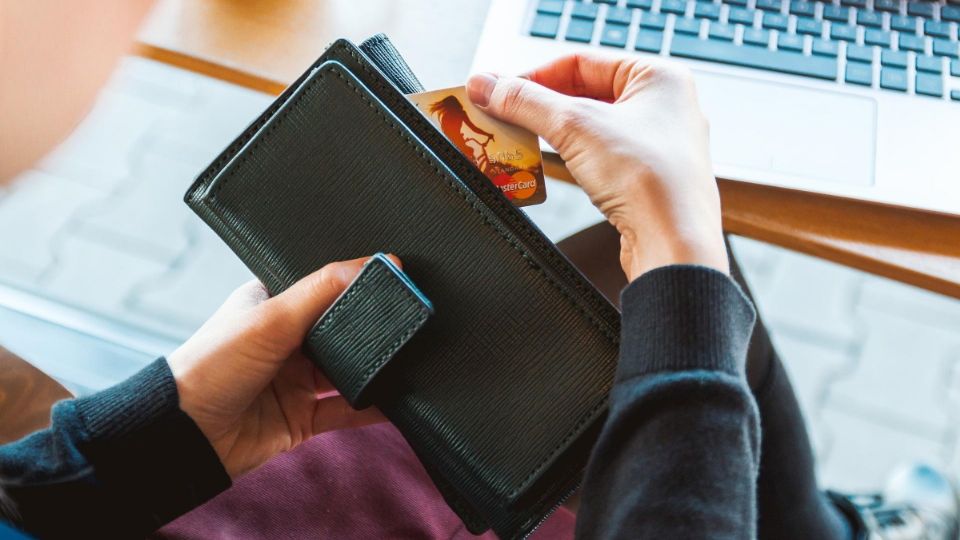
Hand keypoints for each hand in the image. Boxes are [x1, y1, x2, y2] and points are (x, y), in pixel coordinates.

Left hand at [167, 256, 390, 477]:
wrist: (184, 434)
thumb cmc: (210, 366)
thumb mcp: (270, 317)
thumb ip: (322, 291)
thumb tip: (373, 263)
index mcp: (272, 305)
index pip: (324, 287)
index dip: (356, 282)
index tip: (395, 276)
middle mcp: (286, 340)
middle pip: (342, 330)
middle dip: (371, 328)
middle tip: (411, 318)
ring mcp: (295, 380)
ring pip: (348, 371)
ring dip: (374, 368)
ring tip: (410, 357)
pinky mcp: (302, 417)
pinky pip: (347, 411)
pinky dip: (372, 408)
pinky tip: (398, 400)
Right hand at [467, 54, 727, 280]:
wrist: (674, 244)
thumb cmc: (653, 181)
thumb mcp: (574, 127)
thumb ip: (525, 102)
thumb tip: (488, 85)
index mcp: (659, 77)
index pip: (580, 61)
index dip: (534, 76)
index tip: (498, 90)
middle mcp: (663, 106)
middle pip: (584, 93)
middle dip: (539, 107)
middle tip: (502, 115)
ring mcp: (657, 144)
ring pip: (591, 126)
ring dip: (552, 133)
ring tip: (518, 139)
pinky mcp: (646, 178)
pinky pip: (599, 155)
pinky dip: (571, 156)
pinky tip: (550, 165)